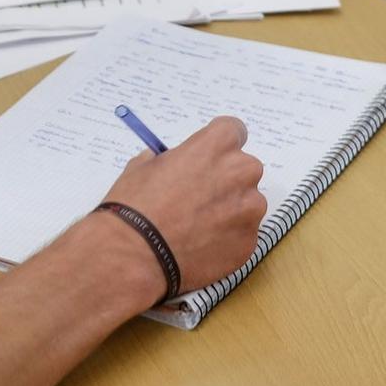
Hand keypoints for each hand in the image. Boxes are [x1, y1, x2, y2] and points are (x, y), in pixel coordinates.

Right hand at [97, 116, 265, 301]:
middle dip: (227, 178)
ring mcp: (249, 210)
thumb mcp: (144, 167)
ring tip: (199, 227)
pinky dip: (228, 238)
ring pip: (248, 203)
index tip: (210, 156)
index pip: (233, 130)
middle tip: (200, 196)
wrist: (136, 255)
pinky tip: (201, 246)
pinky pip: (243, 234)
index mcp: (215, 146)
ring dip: (230, 210)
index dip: (219, 144)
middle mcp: (240, 172)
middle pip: (244, 168)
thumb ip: (169, 160)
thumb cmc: (136, 206)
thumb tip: (172, 165)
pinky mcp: (249, 242)